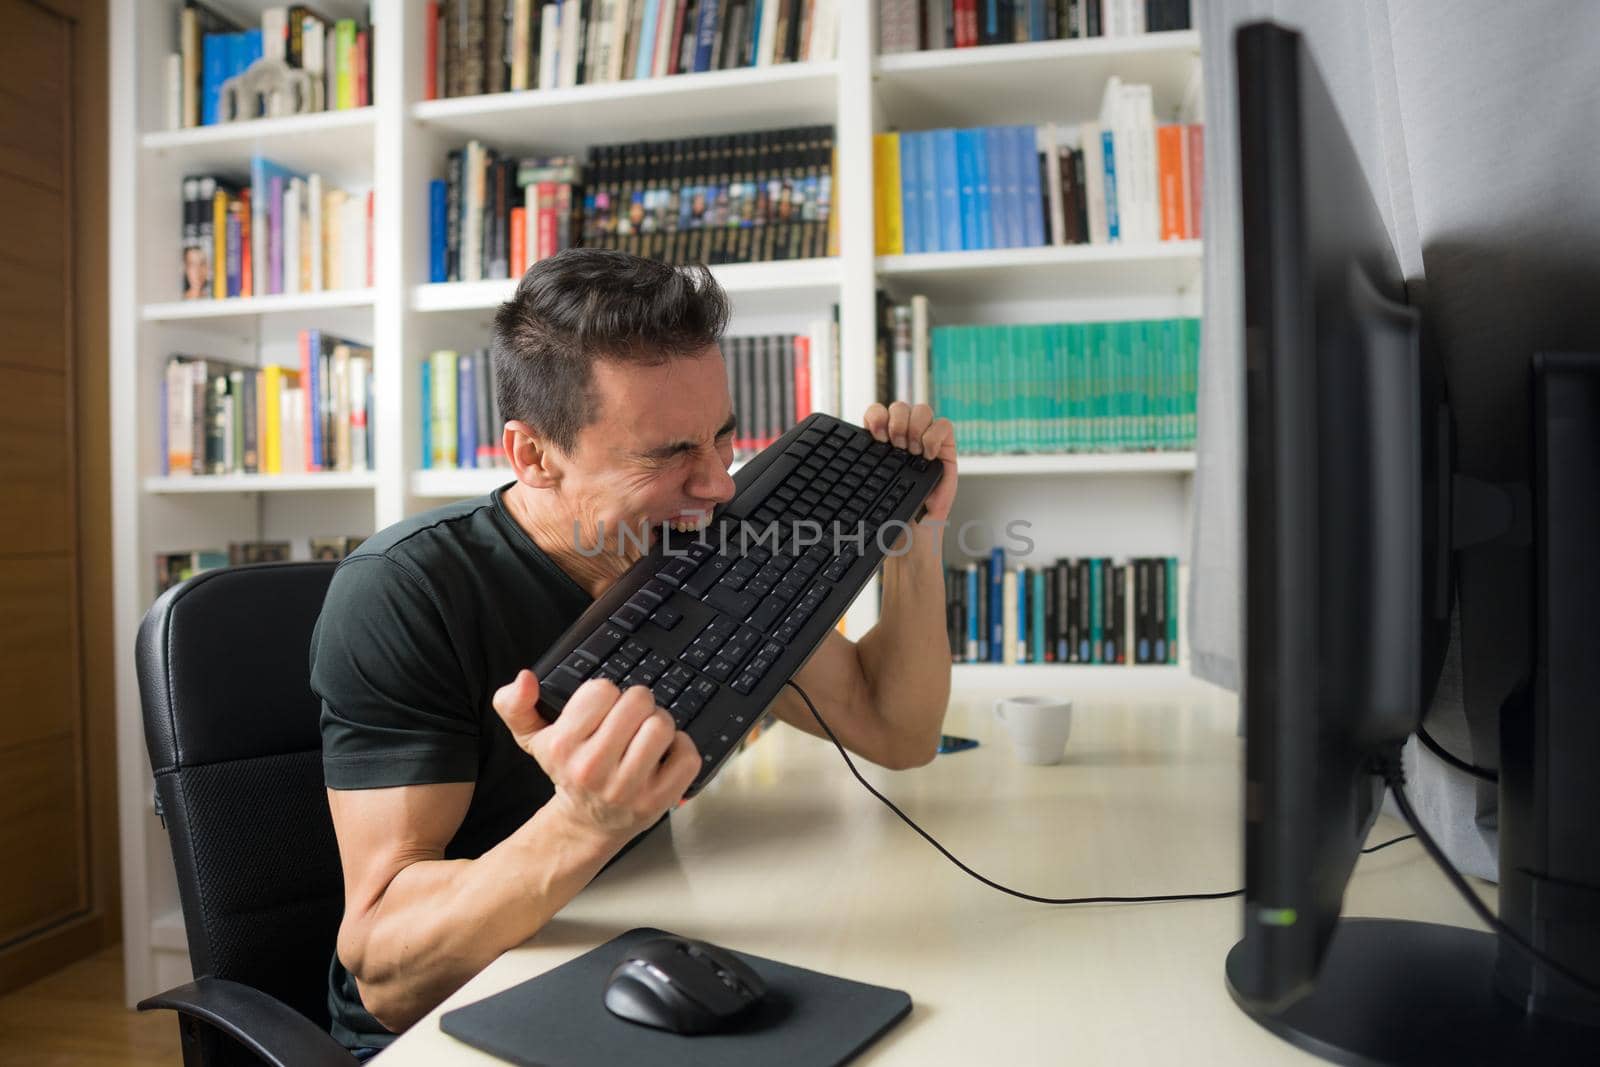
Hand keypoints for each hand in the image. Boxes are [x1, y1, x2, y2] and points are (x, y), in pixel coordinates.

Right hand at [491, 671, 701, 841]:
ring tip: (646, 734)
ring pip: (662, 726)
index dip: (605, 694)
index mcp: (563, 747)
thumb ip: (516, 705)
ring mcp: (628, 788)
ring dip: (660, 723)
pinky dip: (681, 748)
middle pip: (638, 702)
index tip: (601, 710)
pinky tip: (663, 755)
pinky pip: (687, 756)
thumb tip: (525, 678)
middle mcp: (593, 768)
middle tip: (630, 718)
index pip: (602, 690)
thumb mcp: (534, 738)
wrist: (587, 822)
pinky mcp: (658, 801)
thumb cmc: (568, 771)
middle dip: (637, 703)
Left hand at [863, 401, 958, 523]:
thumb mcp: (870, 486)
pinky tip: (928, 456)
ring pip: (922, 409)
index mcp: (882, 441)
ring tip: (912, 452)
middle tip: (896, 447)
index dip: (876, 416)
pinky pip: (944, 425)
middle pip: (900, 406)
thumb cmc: (892, 512)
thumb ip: (862, 468)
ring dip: (915, 428)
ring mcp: (926, 441)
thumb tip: (843, 458)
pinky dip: (934, 437)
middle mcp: (904, 437)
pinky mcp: (946, 449)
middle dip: (897, 424)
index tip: (876, 436)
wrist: (914, 532)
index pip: (878, 411)